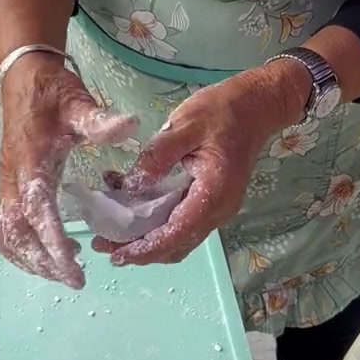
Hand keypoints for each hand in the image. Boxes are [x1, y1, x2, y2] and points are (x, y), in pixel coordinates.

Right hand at [0, 54, 137, 286]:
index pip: (38, 213)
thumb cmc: (53, 93)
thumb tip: (129, 126)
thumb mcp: (78, 103)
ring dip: (30, 259)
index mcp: (32, 165)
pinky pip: (4, 229)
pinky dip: (19, 249)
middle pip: (19, 235)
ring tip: (63, 270)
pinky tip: (45, 254)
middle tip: (75, 280)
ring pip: (8, 237)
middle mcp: (13, 181)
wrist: (23, 79)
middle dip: (44, 263)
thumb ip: (100, 120)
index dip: (53, 243)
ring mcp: (6, 186)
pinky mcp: (7, 189)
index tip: (74, 268)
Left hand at [92, 59, 309, 266]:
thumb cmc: (223, 111)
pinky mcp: (211, 201)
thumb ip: (156, 157)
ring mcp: (217, 208)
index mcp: (213, 194)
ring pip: (179, 238)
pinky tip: (133, 209)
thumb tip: (129, 187)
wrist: (257, 106)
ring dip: (147, 240)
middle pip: (176, 245)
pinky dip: (157, 224)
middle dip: (140, 250)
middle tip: (103, 244)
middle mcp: (218, 210)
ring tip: (113, 232)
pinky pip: (182, 222)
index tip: (114, 253)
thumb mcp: (184, 126)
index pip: (175, 234)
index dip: (144, 249)